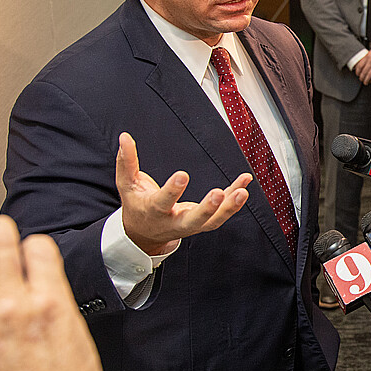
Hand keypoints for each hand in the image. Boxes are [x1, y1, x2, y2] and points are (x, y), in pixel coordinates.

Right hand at [116, 132, 251, 254]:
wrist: (144, 234)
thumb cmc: (137, 205)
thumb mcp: (127, 185)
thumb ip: (126, 162)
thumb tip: (125, 136)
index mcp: (154, 212)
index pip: (162, 202)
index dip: (172, 190)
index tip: (182, 175)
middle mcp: (175, 222)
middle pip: (193, 220)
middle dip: (206, 209)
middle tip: (217, 194)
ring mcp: (192, 225)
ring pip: (213, 221)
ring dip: (229, 208)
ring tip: (242, 192)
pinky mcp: (204, 222)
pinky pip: (222, 212)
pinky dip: (234, 199)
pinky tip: (245, 183)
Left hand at [354, 43, 370, 84]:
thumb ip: (369, 55)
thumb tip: (365, 57)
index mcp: (368, 56)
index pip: (360, 65)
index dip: (358, 71)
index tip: (358, 74)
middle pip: (364, 71)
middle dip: (362, 77)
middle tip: (361, 80)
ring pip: (369, 74)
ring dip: (367, 80)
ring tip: (366, 82)